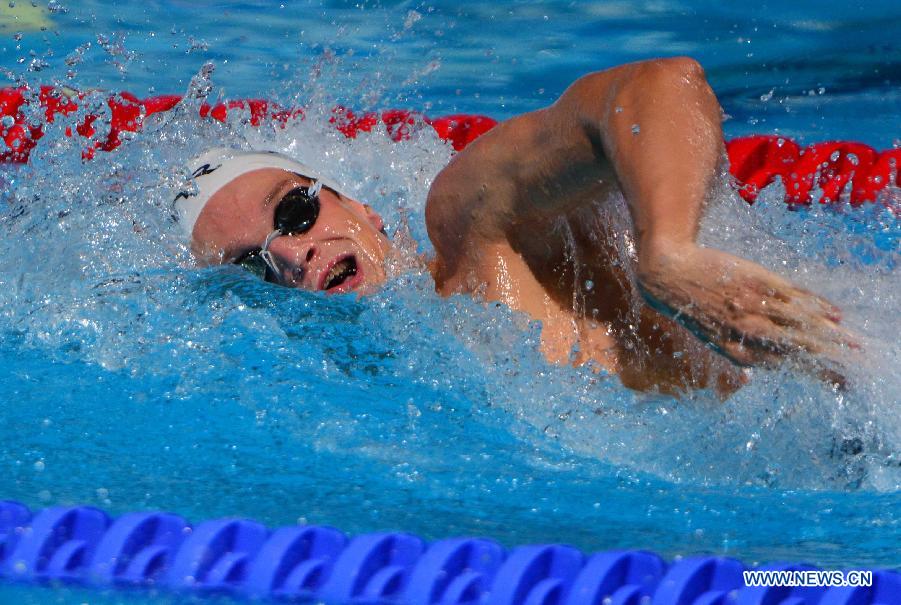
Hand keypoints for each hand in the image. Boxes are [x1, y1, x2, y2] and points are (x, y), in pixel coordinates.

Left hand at [637, 245, 858, 377]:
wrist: (669, 274)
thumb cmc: (692, 307)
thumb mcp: (710, 338)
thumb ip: (736, 354)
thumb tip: (750, 376)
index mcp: (737, 352)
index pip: (785, 367)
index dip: (815, 375)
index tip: (840, 383)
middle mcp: (748, 333)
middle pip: (800, 348)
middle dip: (832, 358)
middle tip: (857, 363)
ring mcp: (755, 306)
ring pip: (803, 323)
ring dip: (832, 334)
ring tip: (854, 343)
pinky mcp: (758, 283)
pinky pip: (795, 297)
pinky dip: (816, 306)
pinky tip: (833, 314)